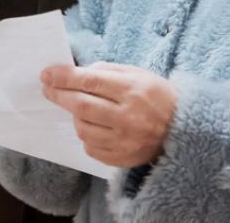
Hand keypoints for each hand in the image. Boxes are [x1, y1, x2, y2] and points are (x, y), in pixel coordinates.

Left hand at [41, 62, 177, 168]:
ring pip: (82, 128)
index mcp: (132, 90)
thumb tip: (77, 73)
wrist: (183, 129)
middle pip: (81, 105)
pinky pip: (91, 148)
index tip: (46, 74)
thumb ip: (107, 71)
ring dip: (74, 116)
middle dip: (59, 95)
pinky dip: (86, 136)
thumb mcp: (138, 74)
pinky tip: (94, 127)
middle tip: (48, 89)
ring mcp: (125, 141)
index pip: (89, 81)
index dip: (64, 77)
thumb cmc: (157, 96)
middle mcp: (128, 116)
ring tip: (80, 109)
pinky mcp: (122, 158)